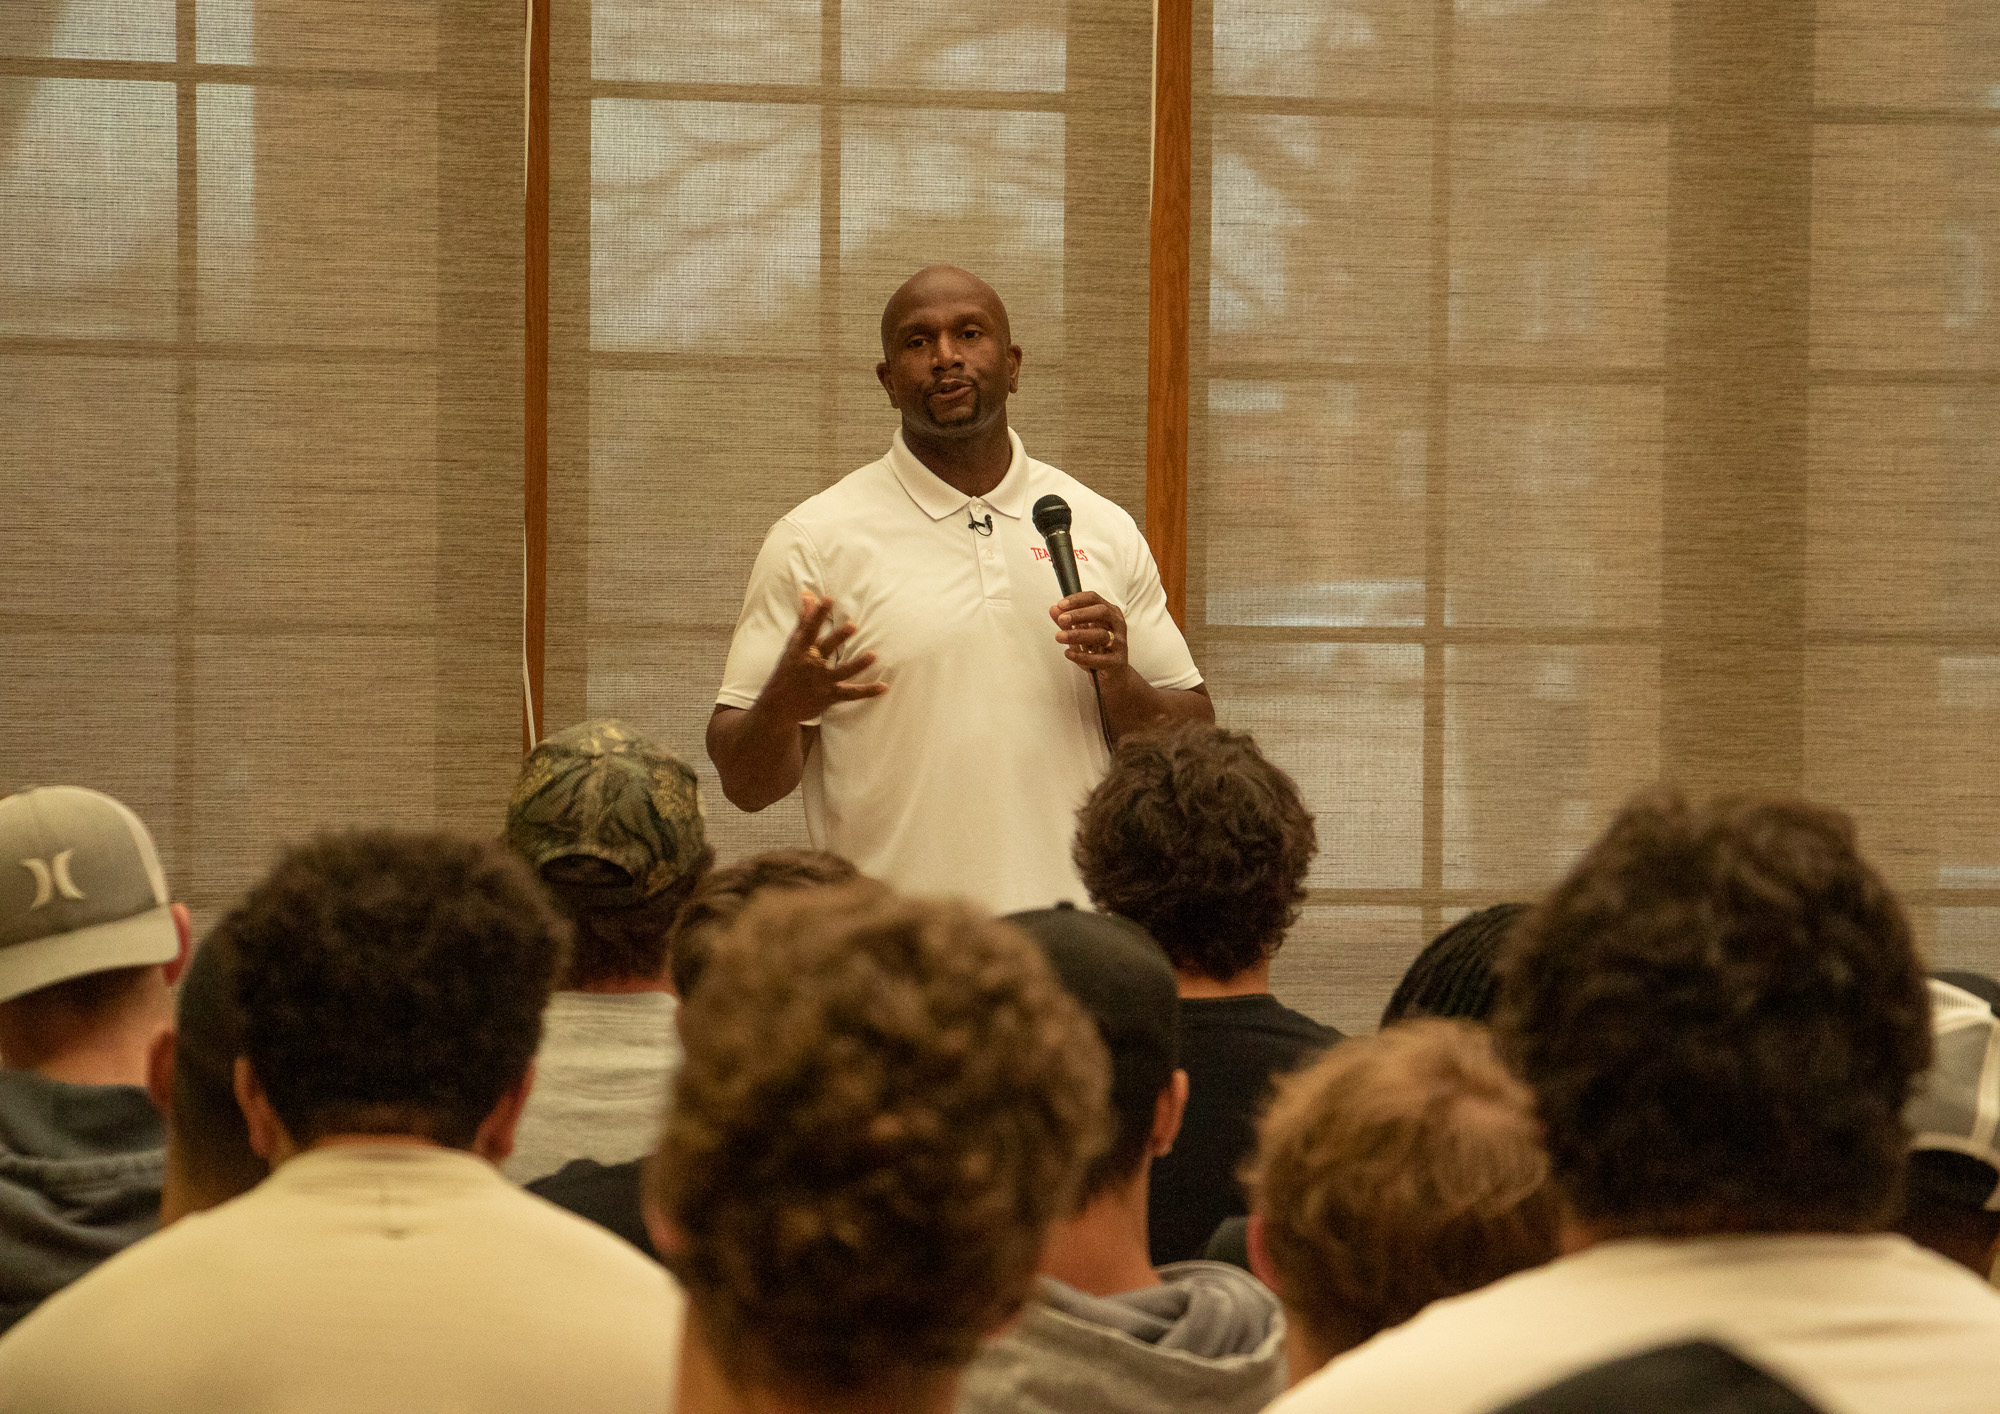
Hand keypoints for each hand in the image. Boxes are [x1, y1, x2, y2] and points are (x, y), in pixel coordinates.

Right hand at [759, 592, 887, 722]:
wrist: (778, 705)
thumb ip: (804, 619)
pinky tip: (884, 687)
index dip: (818, 614)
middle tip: (853, 626)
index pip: (810, 629)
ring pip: (841, 672)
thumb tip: (808, 593)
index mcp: (801, 650)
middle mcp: (811, 664)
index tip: (828, 600)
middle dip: (838, 638)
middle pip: (826, 648)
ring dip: (857, 665)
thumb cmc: (788, 669)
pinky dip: (868, 691)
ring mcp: (821, 681)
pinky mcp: (830, 696)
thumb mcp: (794, 644)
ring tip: (872, 656)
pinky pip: (851, 693)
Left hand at [1051, 591, 1127, 673]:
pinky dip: (1082, 656)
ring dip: (1078, 635)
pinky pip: (1099, 658)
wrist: (1113, 673)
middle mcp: (1117, 625)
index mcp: (1109, 613)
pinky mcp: (1116, 661)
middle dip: (1080, 614)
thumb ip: (1068, 621)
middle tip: (1062, 619)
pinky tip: (1069, 653)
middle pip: (1102, 612)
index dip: (1077, 600)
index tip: (1061, 605)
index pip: (1094, 599)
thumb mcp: (1081, 631)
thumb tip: (1054, 609)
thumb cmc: (1099, 648)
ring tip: (1060, 636)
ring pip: (1101, 635)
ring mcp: (1119, 643)